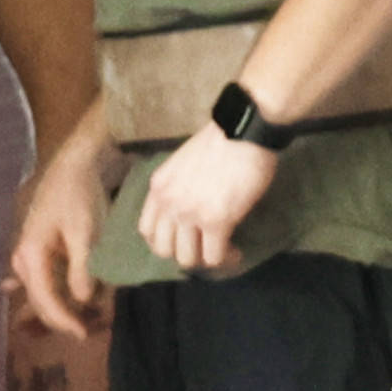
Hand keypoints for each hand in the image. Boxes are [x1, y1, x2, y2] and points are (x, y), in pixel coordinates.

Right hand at [9, 139, 111, 338]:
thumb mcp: (85, 233)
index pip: (44, 299)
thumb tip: (82, 300)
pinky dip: (43, 288)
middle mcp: (24, 257)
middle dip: (61, 318)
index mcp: (31, 255)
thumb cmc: (80, 194)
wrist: (78, 162)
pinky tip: (17, 292)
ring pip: (41, 289)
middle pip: (40, 299)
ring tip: (77, 319)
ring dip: (56, 306)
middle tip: (88, 331)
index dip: (64, 321)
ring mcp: (30, 252)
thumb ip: (82, 269)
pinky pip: (39, 276)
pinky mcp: (41, 246)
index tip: (84, 334)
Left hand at [133, 128, 278, 275]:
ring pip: (188, 259)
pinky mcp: (216, 221)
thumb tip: (189, 207)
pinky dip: (225, 259)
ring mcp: (190, 214)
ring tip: (222, 252)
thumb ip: (178, 187)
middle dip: (185, 253)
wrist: (244, 130)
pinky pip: (214, 257)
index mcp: (159, 187)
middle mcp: (169, 203)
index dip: (164, 242)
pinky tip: (235, 253)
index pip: (147, 230)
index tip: (182, 241)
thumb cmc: (221, 141)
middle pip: (164, 250)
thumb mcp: (183, 164)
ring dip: (205, 260)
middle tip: (203, 249)